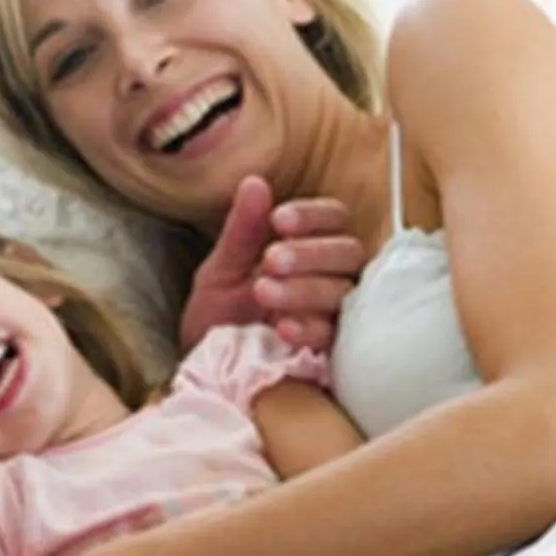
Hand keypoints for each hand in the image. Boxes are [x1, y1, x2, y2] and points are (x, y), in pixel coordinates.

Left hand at [179, 178, 365, 354]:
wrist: (206, 373)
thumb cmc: (217, 320)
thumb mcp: (220, 272)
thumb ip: (241, 231)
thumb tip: (255, 182)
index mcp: (309, 249)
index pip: (335, 218)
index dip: (313, 216)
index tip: (279, 221)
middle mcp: (329, 277)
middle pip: (349, 252)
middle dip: (311, 253)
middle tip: (271, 261)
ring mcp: (333, 315)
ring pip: (344, 291)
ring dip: (305, 288)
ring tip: (263, 291)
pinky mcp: (331, 353)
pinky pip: (336, 337)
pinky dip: (311, 328)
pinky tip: (282, 327)